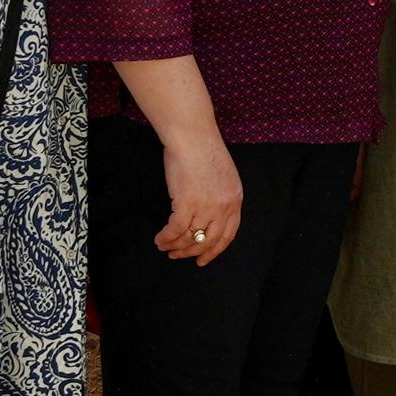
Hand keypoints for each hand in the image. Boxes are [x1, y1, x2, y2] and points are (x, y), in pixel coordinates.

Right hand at [156, 133, 244, 263]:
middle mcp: (223, 206)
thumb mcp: (223, 175)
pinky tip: (160, 240)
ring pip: (191, 237)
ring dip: (176, 246)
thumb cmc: (203, 149)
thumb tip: (207, 212)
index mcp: (235, 199)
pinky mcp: (187, 203)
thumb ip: (219, 195)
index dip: (215, 250)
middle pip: (209, 240)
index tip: (203, 259)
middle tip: (179, 256)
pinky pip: (176, 230)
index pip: (228, 234)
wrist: (192, 136)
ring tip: (166, 248)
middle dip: (192, 252)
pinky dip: (166, 238)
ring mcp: (206, 206)